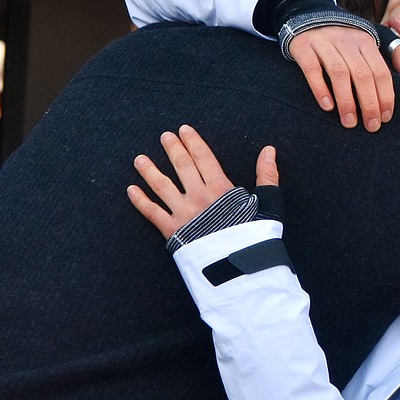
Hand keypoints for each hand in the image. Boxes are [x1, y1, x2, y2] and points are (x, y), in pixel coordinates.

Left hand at [127, 125, 276, 237]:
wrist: (240, 269)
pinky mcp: (172, 231)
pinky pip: (151, 212)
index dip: (193, 142)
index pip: (204, 158)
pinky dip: (139, 200)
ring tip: (139, 159)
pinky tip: (131, 189)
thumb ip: (267, 176)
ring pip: (162, 186)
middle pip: (182, 167)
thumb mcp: (268, 205)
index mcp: (221, 189)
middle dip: (172, 149)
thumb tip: (269, 150)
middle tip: (165, 136)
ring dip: (149, 170)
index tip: (184, 130)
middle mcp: (199, 197)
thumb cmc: (256, 238)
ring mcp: (183, 213)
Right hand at [287, 27, 395, 130]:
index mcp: (364, 41)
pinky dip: (320, 89)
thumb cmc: (342, 40)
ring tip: (350, 122)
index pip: (380, 71)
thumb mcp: (368, 41)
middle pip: (362, 73)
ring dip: (346, 100)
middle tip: (371, 126)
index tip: (386, 118)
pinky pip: (312, 69)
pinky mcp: (302, 47)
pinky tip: (327, 107)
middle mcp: (345, 40)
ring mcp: (323, 43)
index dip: (385, 95)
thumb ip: (393, 53)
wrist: (306, 17)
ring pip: (339, 72)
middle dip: (369, 103)